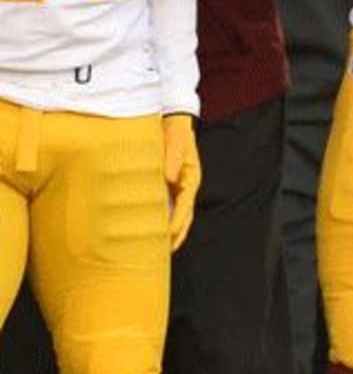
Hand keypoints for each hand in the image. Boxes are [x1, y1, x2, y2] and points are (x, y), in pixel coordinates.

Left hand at [162, 113, 200, 250]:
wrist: (168, 118)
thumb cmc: (173, 127)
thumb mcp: (176, 136)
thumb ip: (173, 154)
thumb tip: (169, 178)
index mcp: (190, 177)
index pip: (186, 206)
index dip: (177, 223)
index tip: (169, 237)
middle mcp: (183, 186)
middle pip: (182, 217)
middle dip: (173, 236)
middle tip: (161, 256)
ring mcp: (174, 187)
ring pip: (172, 215)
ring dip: (165, 232)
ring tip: (151, 251)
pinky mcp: (163, 186)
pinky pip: (161, 207)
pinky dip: (155, 220)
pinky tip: (142, 230)